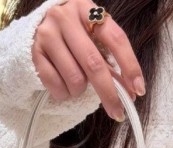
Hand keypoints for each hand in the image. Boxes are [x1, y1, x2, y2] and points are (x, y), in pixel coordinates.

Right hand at [32, 0, 145, 120]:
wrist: (38, 25)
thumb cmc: (75, 36)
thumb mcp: (94, 39)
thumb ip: (112, 62)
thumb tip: (131, 92)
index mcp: (88, 9)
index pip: (115, 38)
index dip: (130, 66)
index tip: (139, 90)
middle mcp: (65, 17)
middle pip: (94, 64)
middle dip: (109, 94)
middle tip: (118, 112)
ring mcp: (47, 34)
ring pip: (75, 78)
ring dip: (80, 90)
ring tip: (77, 82)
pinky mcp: (34, 52)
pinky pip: (56, 85)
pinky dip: (64, 93)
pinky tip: (63, 85)